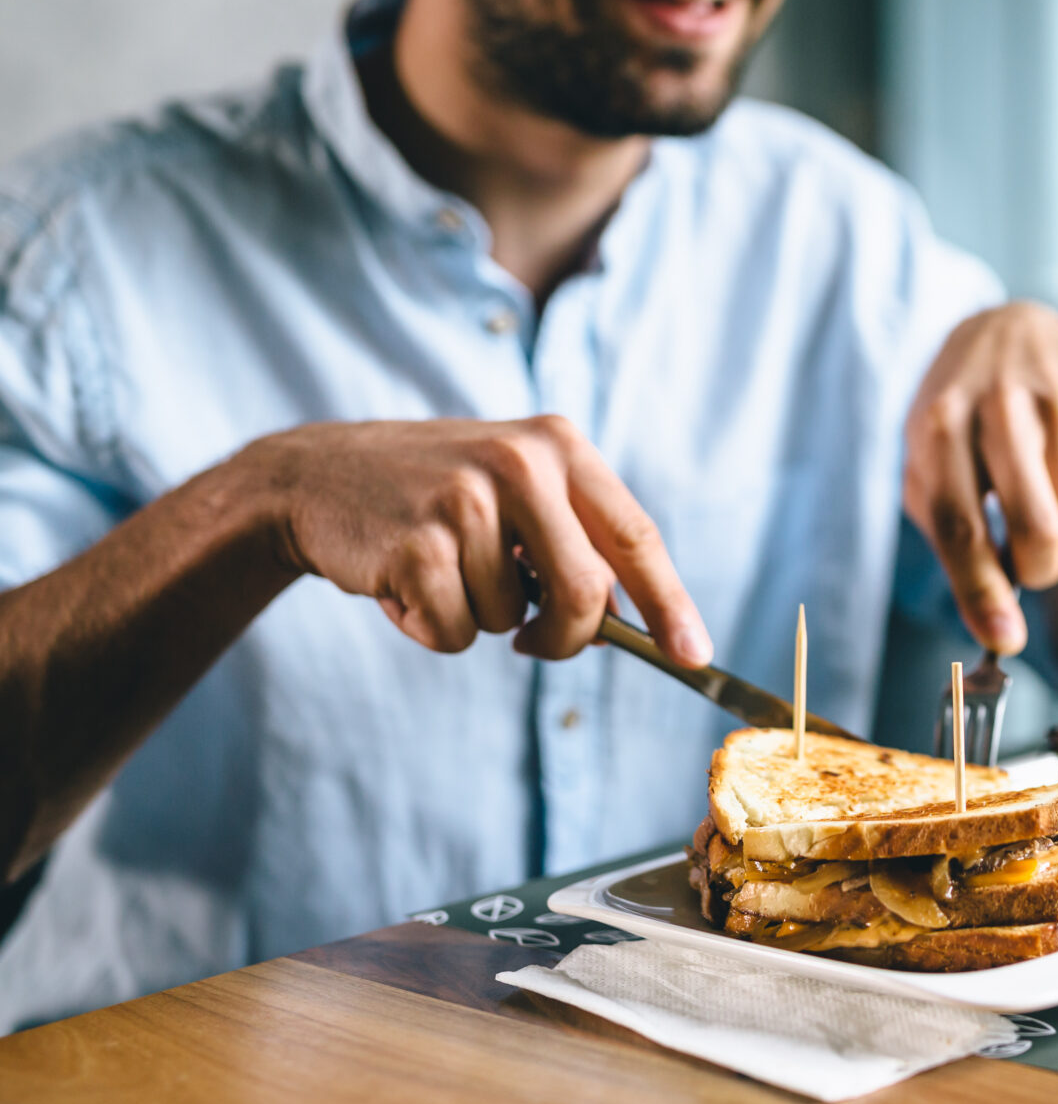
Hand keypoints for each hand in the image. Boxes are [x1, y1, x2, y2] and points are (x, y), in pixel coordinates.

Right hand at [244, 416, 711, 663]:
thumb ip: (578, 542)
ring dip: (479, 619)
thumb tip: (639, 623)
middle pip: (587, 593)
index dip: (670, 604)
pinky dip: (434, 628)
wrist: (316, 476)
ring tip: (439, 569)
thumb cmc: (436, 498)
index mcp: (560, 446)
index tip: (695, 657)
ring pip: (514, 619)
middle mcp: (521, 461)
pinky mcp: (418, 541)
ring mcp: (468, 498)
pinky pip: (458, 632)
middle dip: (567, 637)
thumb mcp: (516, 493)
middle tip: (535, 640)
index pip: (637, 536)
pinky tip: (403, 583)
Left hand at [904, 301, 1057, 653]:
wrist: (1005, 333)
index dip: (982, 592)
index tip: (1006, 642)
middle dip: (1038, 570)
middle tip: (1031, 564)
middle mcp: (997, 402)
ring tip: (1038, 487)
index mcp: (937, 424)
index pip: (961, 526)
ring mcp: (1057, 393)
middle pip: (1036, 528)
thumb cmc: (959, 424)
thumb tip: (1000, 632)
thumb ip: (955, 548)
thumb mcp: (930, 469)